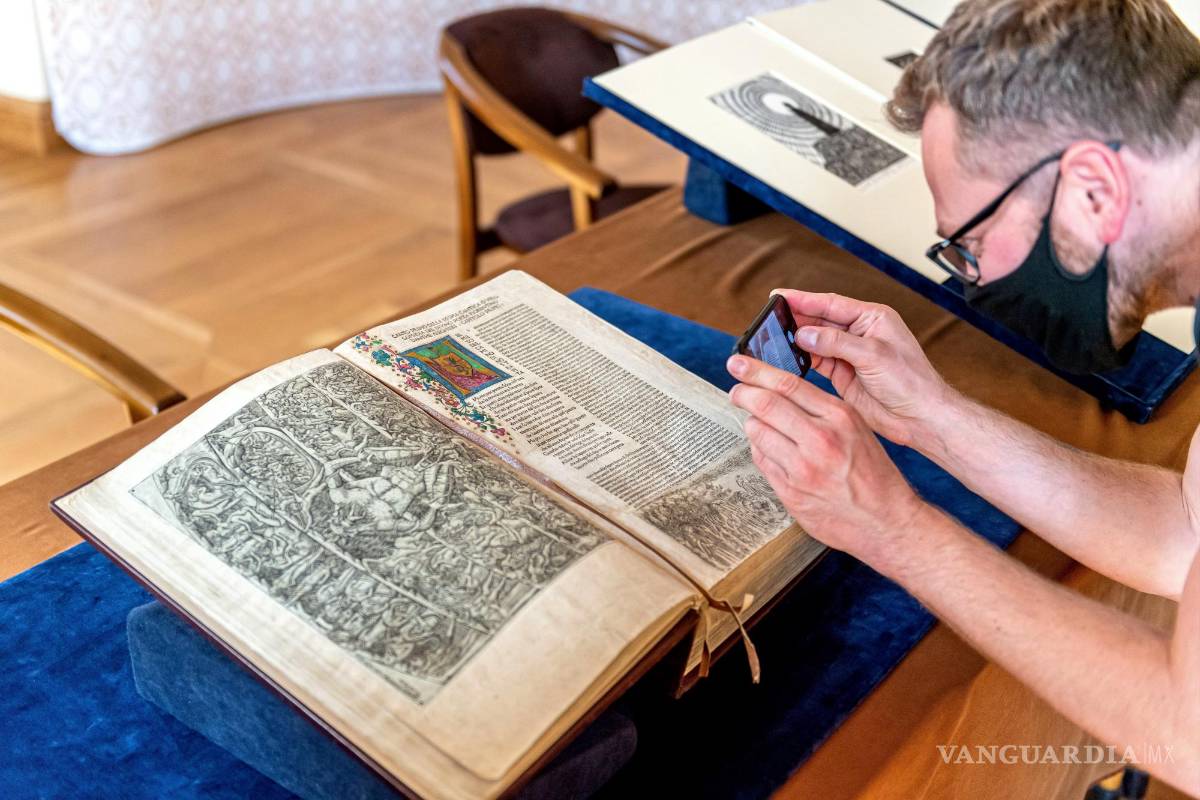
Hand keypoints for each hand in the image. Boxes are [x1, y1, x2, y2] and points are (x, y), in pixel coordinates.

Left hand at [727, 354, 929, 563]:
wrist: (885, 520)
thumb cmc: (873, 473)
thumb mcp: (856, 429)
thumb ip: (821, 409)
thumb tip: (780, 390)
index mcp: (840, 418)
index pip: (788, 385)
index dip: (756, 371)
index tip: (739, 364)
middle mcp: (820, 440)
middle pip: (765, 405)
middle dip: (744, 394)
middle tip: (737, 392)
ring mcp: (803, 469)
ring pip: (757, 433)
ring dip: (752, 424)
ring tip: (759, 424)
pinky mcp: (791, 493)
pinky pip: (761, 461)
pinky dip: (760, 450)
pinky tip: (769, 450)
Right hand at [772, 289, 951, 446]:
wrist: (920, 417)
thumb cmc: (911, 382)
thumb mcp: (874, 355)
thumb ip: (837, 342)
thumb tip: (804, 333)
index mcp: (872, 318)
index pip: (831, 303)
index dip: (804, 299)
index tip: (779, 296)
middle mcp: (859, 333)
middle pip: (820, 320)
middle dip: (795, 319)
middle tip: (769, 318)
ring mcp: (849, 354)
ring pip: (815, 341)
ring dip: (795, 340)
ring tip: (772, 337)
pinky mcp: (843, 374)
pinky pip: (816, 362)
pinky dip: (801, 359)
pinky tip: (786, 357)